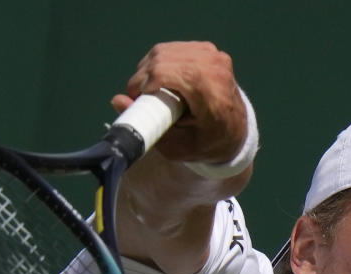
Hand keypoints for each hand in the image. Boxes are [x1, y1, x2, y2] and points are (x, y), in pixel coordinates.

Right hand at [111, 41, 246, 164]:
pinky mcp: (208, 50)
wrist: (234, 132)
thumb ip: (147, 127)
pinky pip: (171, 49)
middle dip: (142, 78)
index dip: (144, 83)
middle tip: (138, 99)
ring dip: (148, 70)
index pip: (167, 71)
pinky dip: (159, 63)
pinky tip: (159, 81)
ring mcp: (213, 56)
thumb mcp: (175, 146)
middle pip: (161, 59)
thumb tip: (116, 100)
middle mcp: (215, 69)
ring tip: (148, 92)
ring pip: (163, 51)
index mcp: (211, 94)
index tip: (137, 100)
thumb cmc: (204, 144)